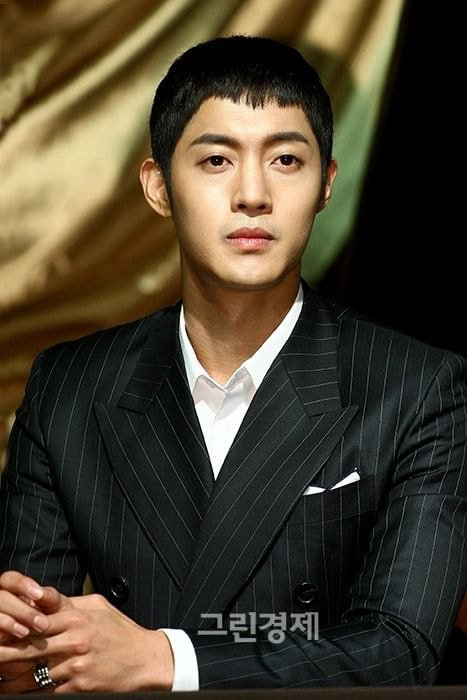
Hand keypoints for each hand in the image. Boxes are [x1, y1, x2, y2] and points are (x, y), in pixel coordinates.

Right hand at [0, 570, 56, 642]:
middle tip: (43, 625)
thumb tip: (41, 594)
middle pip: (1, 598)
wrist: (47, 638)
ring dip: (8, 623)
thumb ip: (48, 597)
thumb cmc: (50, 616)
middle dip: (22, 611)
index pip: (9, 579)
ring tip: (26, 633)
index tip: (38, 595)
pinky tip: (12, 647)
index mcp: (9, 587)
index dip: (22, 585)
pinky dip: (1, 636)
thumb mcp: (52, 606)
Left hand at [1, 588, 173, 692]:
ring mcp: (76, 666)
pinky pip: (47, 692)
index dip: (13, 627)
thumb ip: (70, 603)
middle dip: (5, 654)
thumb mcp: (98, 607)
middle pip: (28, 648)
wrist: (146, 661)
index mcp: (78, 618)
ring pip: (33, 675)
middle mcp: (75, 641)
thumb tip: (44, 599)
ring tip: (0, 679)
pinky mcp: (79, 688)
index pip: (36, 621)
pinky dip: (32, 693)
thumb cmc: (121, 632)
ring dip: (12, 679)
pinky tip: (19, 692)